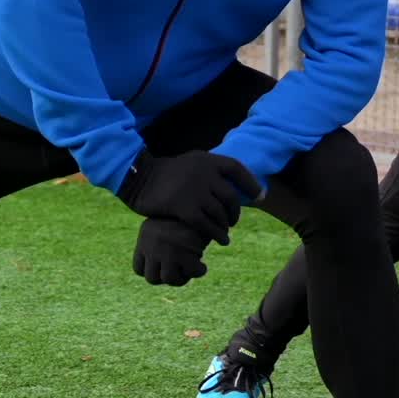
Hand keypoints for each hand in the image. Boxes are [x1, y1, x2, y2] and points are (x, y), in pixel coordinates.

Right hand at [117, 148, 262, 244]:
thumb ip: (209, 172)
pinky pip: (207, 225)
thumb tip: (233, 187)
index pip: (236, 168)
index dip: (250, 183)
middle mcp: (203, 172)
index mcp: (205, 159)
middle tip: (232, 222)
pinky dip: (216, 234)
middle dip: (235, 212)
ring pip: (220, 213)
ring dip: (225, 226)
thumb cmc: (166, 175)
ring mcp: (194, 189)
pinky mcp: (184, 207)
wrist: (139, 179)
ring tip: (224, 234)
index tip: (259, 197)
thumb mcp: (190, 164)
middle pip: (230, 196)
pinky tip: (217, 239)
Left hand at [132, 217, 208, 286]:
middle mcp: (150, 243)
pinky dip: (198, 272)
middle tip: (181, 269)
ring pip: (169, 279)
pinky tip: (202, 265)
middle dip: (167, 277)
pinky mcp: (182, 253)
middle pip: (152, 278)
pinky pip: (189, 274)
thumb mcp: (167, 225)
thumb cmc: (185, 214)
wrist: (198, 201)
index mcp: (144, 236)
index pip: (139, 268)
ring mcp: (164, 250)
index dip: (153, 272)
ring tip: (191, 266)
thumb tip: (163, 275)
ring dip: (182, 278)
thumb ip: (161, 245)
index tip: (166, 267)